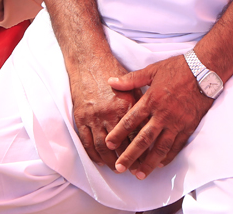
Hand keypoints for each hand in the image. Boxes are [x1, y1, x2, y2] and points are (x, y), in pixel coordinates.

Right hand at [68, 55, 138, 169]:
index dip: (142, 149)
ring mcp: (93, 117)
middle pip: (120, 144)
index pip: (135, 134)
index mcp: (124, 105)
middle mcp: (108, 113)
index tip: (148, 160)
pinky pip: (87, 142)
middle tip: (134, 170)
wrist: (88, 61)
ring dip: (110, 161)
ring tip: (118, 169)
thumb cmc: (113, 71)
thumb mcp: (132, 85)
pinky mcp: (80, 118)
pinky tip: (100, 160)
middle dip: (127, 160)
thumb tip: (152, 122)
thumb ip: (141, 104)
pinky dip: (93, 154)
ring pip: (102, 147)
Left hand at [104, 55, 213, 178]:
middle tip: (120, 168)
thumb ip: (131, 79)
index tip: (109, 144)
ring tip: (139, 174)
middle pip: (143, 140)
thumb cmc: (177, 68)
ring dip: (149, 162)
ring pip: (161, 147)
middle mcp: (162, 114)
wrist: (204, 70)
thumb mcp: (152, 70)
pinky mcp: (188, 126)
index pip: (130, 121)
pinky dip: (168, 157)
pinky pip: (177, 146)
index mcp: (151, 100)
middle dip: (130, 155)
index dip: (118, 134)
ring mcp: (176, 122)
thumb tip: (111, 81)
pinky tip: (160, 164)